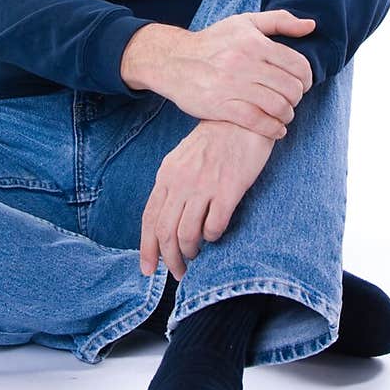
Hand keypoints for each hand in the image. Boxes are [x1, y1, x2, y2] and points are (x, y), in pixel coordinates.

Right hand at [121, 11, 314, 139]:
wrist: (173, 60)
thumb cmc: (212, 41)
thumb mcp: (244, 22)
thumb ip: (280, 21)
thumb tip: (312, 26)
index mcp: (254, 43)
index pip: (298, 65)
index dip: (306, 78)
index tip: (301, 84)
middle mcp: (245, 63)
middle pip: (291, 88)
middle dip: (297, 98)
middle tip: (291, 100)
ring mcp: (233, 86)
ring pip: (277, 106)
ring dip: (287, 115)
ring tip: (283, 115)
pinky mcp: (221, 106)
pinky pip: (258, 122)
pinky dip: (273, 129)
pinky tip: (276, 129)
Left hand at [140, 120, 274, 279]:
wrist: (242, 117)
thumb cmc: (214, 140)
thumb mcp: (183, 159)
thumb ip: (173, 186)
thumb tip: (166, 219)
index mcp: (167, 175)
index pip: (150, 218)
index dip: (147, 247)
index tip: (148, 269)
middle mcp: (181, 182)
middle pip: (165, 231)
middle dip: (168, 259)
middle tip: (177, 272)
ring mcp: (204, 186)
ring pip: (187, 234)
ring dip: (190, 252)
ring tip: (197, 258)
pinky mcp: (229, 189)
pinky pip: (214, 225)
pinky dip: (213, 237)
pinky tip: (216, 235)